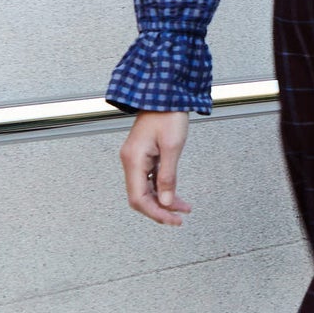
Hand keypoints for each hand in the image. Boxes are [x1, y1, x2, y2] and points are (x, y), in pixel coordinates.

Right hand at [120, 110, 191, 224]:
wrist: (165, 93)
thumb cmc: (168, 114)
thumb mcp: (172, 146)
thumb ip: (168, 177)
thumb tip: (165, 202)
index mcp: (134, 160)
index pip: (138, 198)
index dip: (155, 213)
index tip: (172, 220)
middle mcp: (130, 161)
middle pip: (140, 197)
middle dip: (159, 210)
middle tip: (179, 219)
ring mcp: (136, 159)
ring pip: (146, 190)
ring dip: (163, 201)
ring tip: (183, 208)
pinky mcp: (143, 156)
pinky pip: (150, 179)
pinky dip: (162, 189)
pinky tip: (175, 195)